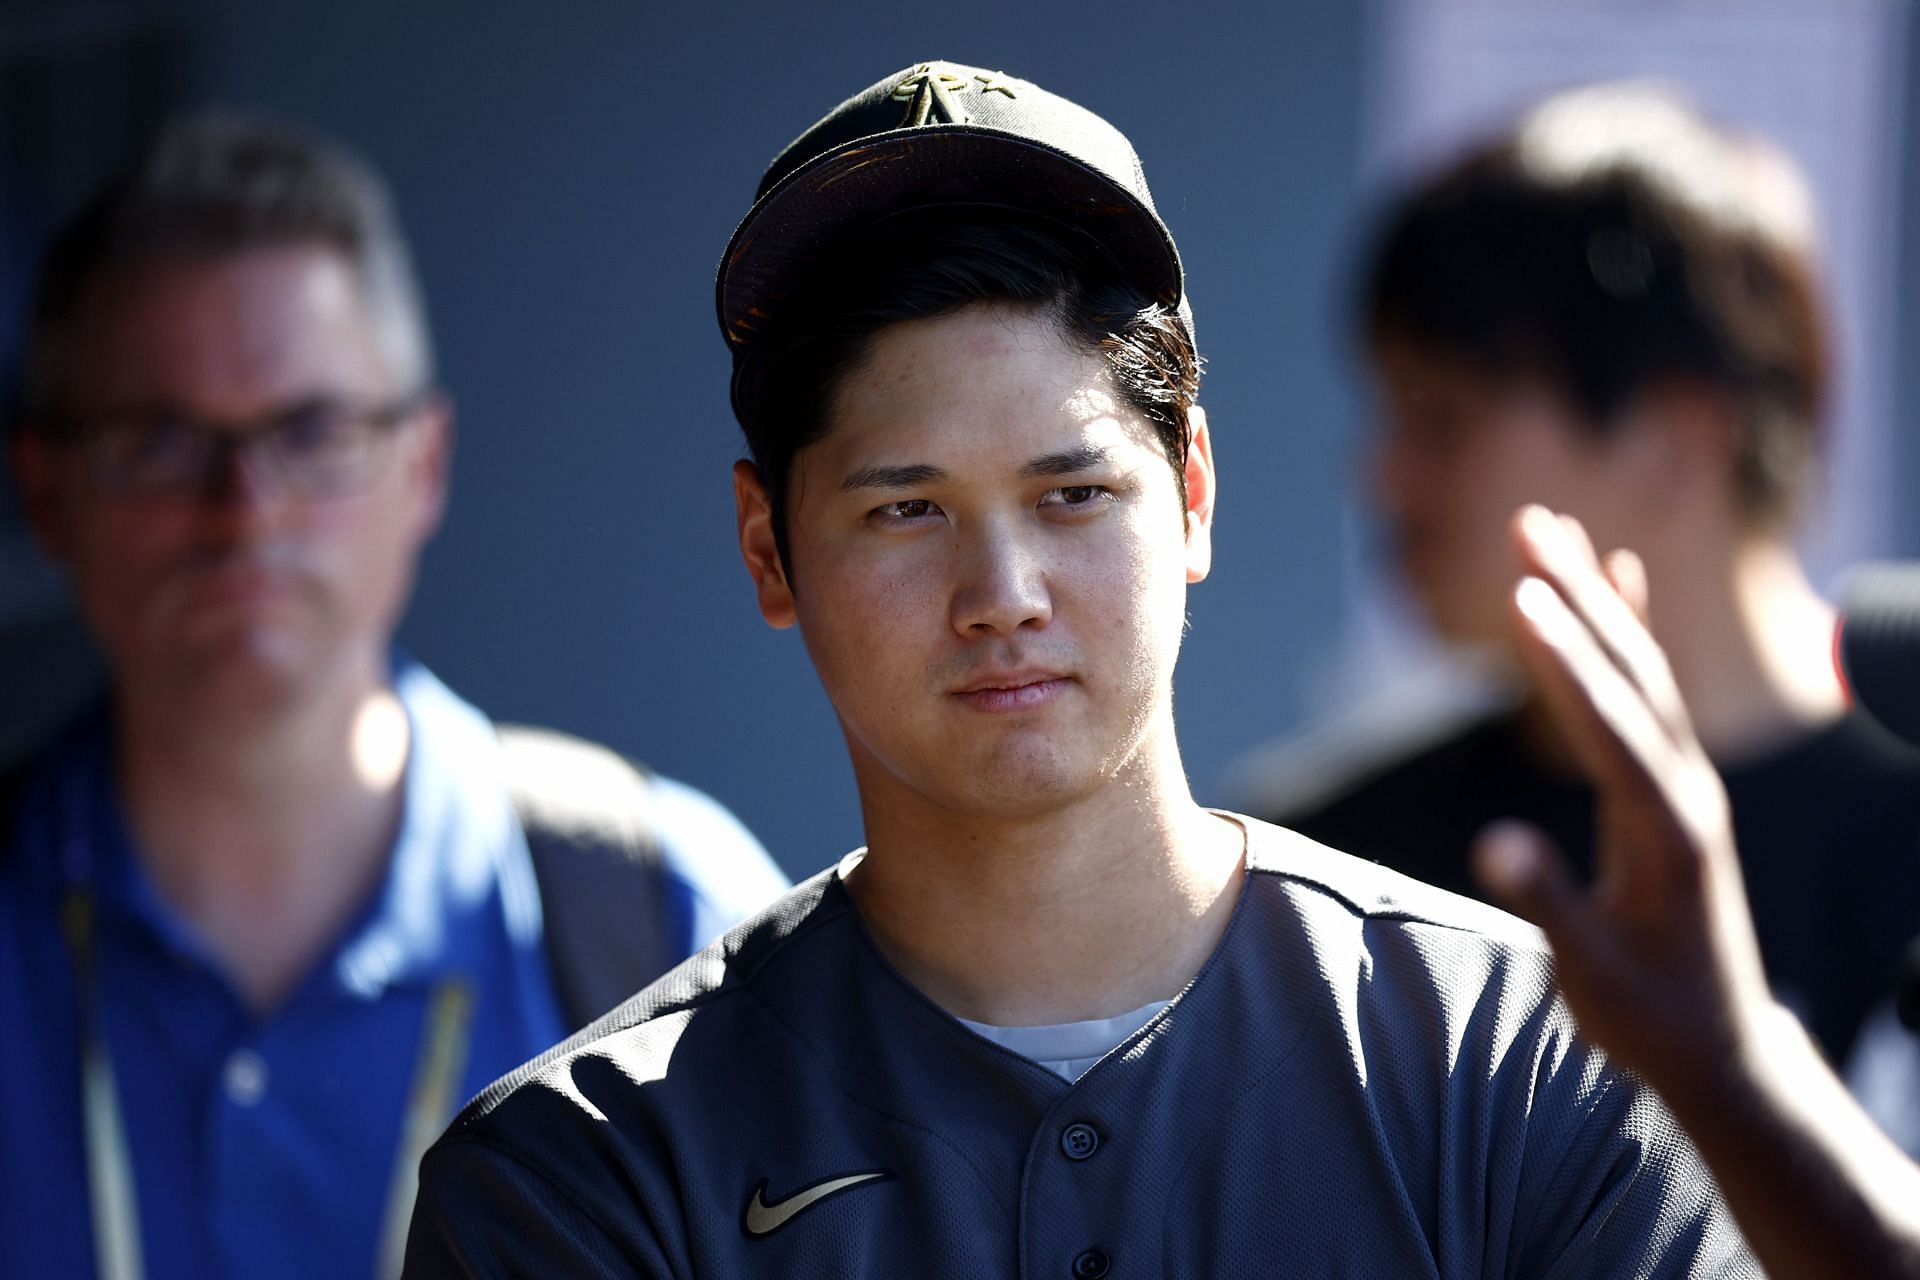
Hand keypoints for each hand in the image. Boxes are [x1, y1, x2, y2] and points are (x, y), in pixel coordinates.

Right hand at [1471, 505, 1775, 1103]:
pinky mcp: (1675, 784)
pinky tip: (1616, 575)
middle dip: (1576, 597)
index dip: (1564, 664)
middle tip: (1526, 525)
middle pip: (1630, 672)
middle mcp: (1686, 789)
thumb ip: (1549, 904)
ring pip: (1640, 668)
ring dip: (1592, 596)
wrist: (1720, 1043)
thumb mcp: (1590, 973)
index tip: (1521, 599)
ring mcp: (1687, 781)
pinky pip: (1651, 688)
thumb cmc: (1646, 1013)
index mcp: (1665, 829)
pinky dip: (1631, 626)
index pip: (1611, 728)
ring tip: (1544, 528)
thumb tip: (1493, 841)